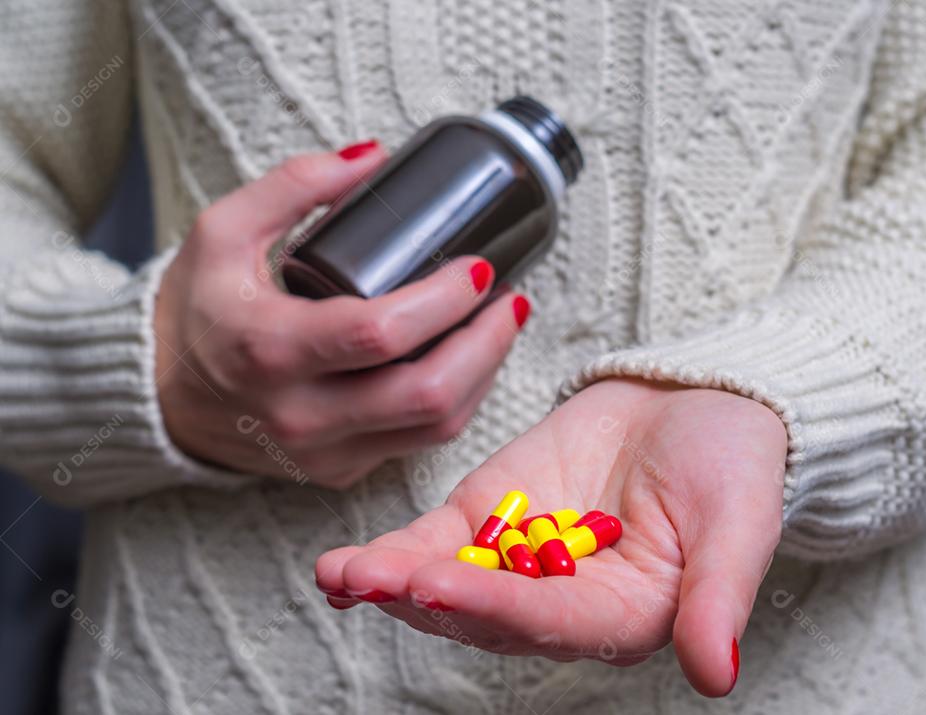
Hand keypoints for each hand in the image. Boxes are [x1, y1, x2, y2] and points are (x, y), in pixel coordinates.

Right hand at [154, 145, 528, 487]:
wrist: (163, 396)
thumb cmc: (198, 309)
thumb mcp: (224, 231)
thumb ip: (294, 185)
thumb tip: (372, 156)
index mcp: (268, 350)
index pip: (379, 333)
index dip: (444, 300)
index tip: (478, 267)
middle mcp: (298, 415)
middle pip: (425, 394)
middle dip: (487, 343)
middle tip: (509, 299)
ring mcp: (323, 453)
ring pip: (435, 427)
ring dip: (485, 374)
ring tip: (501, 325)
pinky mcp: (339, 472)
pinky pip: (420, 444)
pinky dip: (457, 400)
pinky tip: (468, 361)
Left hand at [315, 377, 786, 696]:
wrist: (697, 406)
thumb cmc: (731, 466)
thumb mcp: (738, 526)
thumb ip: (719, 598)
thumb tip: (717, 675)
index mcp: (622, 618)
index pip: (553, 622)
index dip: (497, 608)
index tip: (443, 588)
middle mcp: (562, 602)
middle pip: (486, 613)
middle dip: (430, 598)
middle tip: (376, 580)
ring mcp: (518, 561)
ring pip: (449, 582)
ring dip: (394, 583)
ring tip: (345, 573)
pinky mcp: (489, 518)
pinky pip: (435, 541)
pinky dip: (392, 551)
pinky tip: (343, 565)